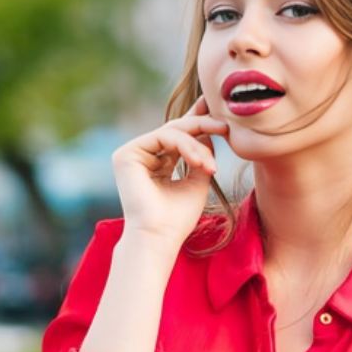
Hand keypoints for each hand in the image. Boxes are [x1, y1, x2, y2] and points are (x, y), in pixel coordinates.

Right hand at [111, 96, 228, 246]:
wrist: (160, 238)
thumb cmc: (178, 218)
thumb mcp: (198, 180)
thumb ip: (202, 156)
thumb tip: (208, 132)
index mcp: (157, 163)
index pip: (178, 136)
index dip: (197, 121)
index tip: (219, 114)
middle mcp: (142, 155)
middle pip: (176, 129)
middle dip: (202, 125)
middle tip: (226, 126)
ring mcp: (132, 153)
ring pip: (172, 132)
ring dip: (198, 146)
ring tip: (211, 166)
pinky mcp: (126, 154)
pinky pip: (163, 137)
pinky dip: (185, 146)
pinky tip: (200, 163)